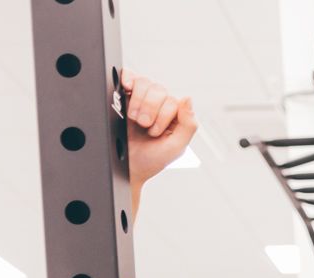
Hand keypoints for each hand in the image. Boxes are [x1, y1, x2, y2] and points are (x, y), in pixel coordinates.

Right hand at [118, 69, 197, 186]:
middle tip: (143, 126)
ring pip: (144, 82)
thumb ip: (188, 125)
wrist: (127, 166)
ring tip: (134, 118)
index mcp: (175, 115)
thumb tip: (188, 98)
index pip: (172, 101)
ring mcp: (142, 98)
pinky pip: (128, 75)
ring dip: (138, 101)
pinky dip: (127, 78)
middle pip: (158, 89)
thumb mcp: (176, 147)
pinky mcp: (124, 95)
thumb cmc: (152, 159)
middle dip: (149, 110)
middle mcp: (160, 104)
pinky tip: (126, 87)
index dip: (162, 116)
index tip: (154, 133)